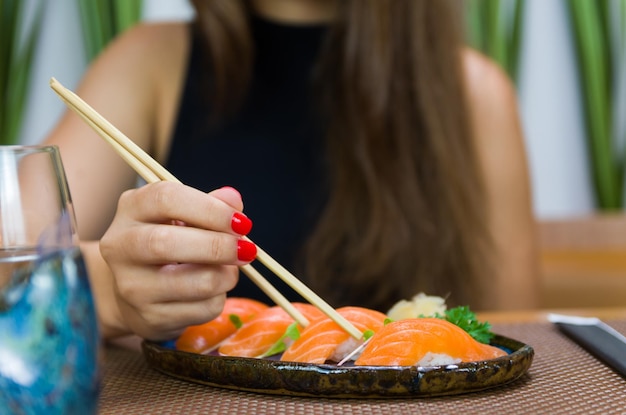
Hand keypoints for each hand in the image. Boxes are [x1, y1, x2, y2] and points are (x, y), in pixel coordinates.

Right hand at [99, 183, 255, 340]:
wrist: (136, 294)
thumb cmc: (168, 245)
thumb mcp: (183, 217)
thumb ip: (210, 205)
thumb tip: (233, 200)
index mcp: (131, 209)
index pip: (166, 199)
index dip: (210, 209)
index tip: (241, 222)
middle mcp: (121, 246)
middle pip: (166, 244)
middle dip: (217, 246)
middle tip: (247, 249)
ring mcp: (132, 286)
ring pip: (194, 282)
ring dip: (226, 275)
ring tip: (231, 269)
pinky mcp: (149, 318)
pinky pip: (202, 309)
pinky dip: (219, 299)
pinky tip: (213, 291)